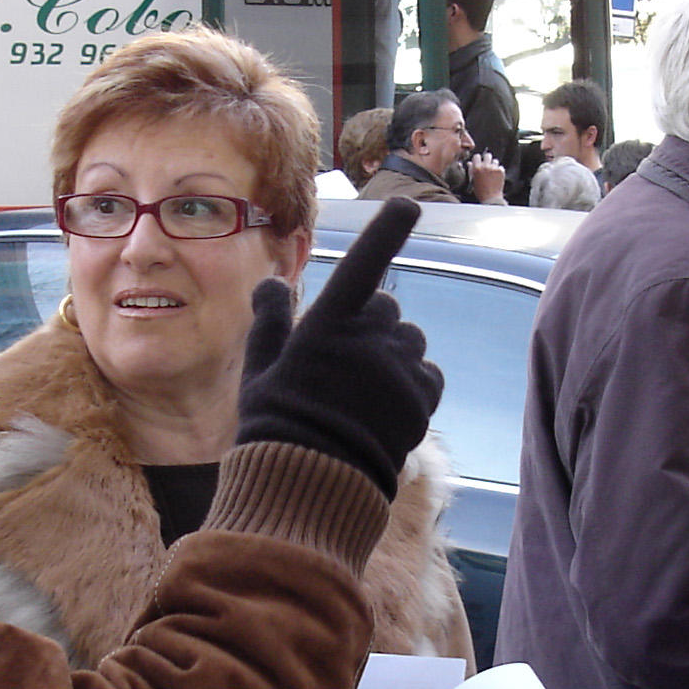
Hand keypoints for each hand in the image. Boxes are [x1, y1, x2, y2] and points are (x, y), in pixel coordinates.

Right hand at [235, 196, 441, 498]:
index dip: (388, 229)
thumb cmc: (277, 422)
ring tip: (363, 392)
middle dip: (372, 323)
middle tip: (345, 360)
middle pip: (387, 307)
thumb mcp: (260, 368)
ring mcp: (400, 368)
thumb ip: (271, 321)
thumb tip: (273, 283)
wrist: (311, 483)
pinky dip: (413, 384)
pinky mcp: (422, 398)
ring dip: (394, 354)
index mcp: (329, 322)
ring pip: (410, 341)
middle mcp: (371, 338)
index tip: (407, 205)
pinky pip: (428, 374)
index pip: (365, 262)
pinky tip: (384, 409)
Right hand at [467, 155, 504, 204]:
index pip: (477, 156)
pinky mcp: (501, 171)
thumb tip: (470, 163)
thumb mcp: (473, 180)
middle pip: (487, 155)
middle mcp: (485, 166)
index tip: (479, 162)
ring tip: (492, 172)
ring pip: (495, 160)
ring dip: (493, 164)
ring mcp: (494, 168)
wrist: (491, 198)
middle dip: (487, 159)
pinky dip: (499, 170)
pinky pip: (500, 167)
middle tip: (487, 164)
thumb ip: (471, 170)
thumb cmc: (480, 191)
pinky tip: (496, 176)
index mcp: (477, 168)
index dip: (478, 159)